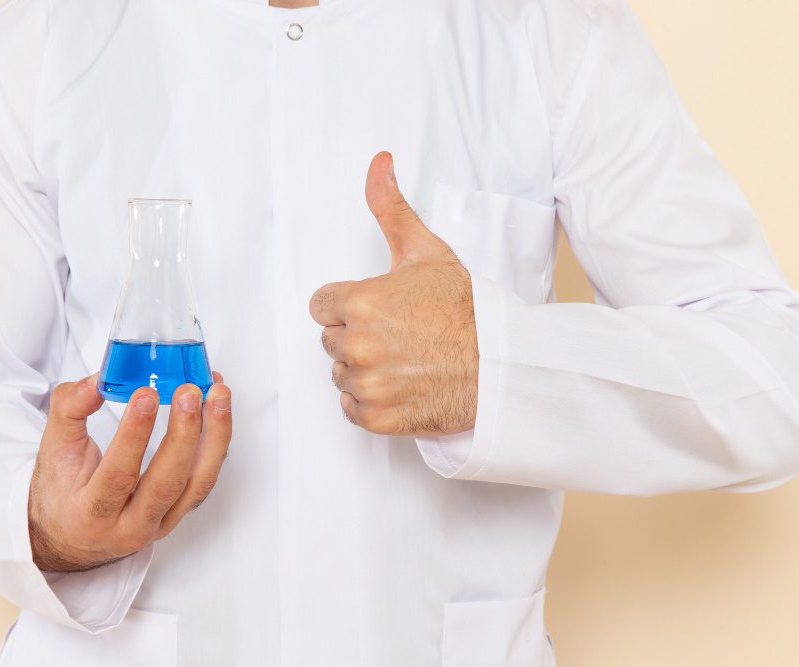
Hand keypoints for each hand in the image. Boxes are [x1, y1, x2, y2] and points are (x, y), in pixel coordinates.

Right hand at [28, 372, 231, 571]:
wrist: (70, 535)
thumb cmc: (61, 490)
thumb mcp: (53, 448)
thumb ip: (70, 408)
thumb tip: (101, 378)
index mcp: (91, 513)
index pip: (118, 475)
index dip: (135, 434)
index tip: (146, 393)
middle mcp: (129, 527)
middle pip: (166, 484)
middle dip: (184, 434)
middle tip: (190, 392)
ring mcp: (159, 524)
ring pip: (197, 484)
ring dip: (214, 436)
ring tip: (218, 395)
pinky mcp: (177, 515)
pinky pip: (204, 480)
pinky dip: (215, 444)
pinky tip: (217, 412)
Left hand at [309, 151, 477, 435]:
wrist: (503, 364)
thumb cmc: (467, 309)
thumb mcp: (426, 252)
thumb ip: (391, 209)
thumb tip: (378, 163)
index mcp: (359, 303)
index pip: (321, 306)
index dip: (348, 306)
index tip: (378, 310)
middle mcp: (357, 345)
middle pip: (331, 341)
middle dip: (357, 336)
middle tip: (400, 334)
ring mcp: (368, 385)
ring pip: (342, 375)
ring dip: (364, 370)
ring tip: (405, 360)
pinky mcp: (378, 418)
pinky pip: (352, 409)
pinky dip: (372, 402)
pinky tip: (402, 385)